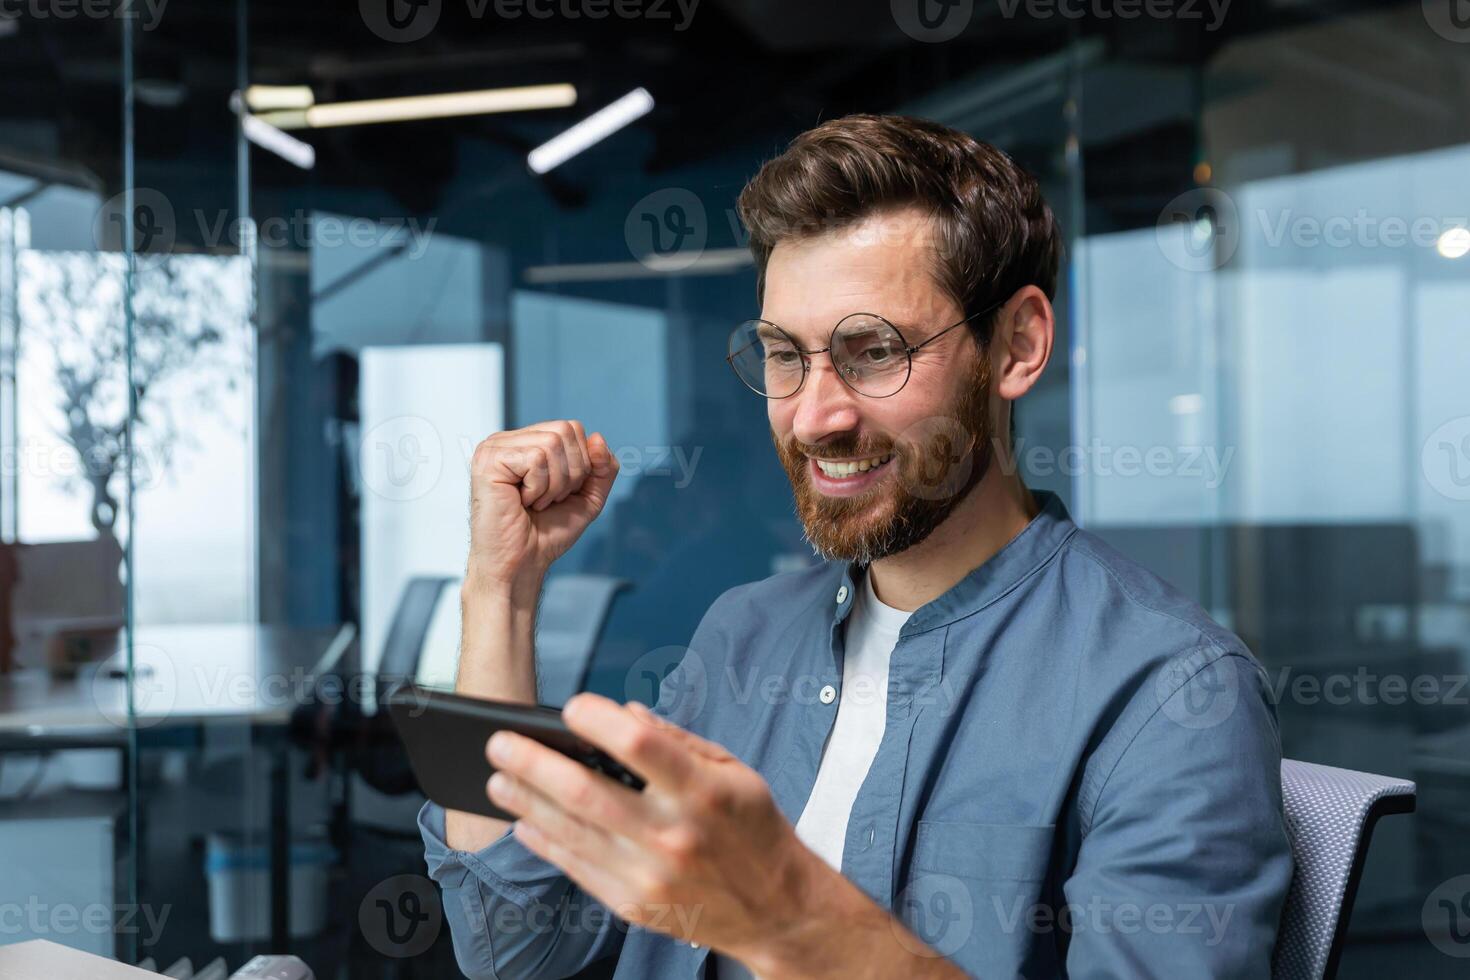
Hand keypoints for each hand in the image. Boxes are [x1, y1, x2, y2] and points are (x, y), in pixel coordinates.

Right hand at [466, 420, 618, 599]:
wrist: (521, 565)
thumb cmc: (545, 535)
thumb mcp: (588, 498)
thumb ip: (602, 468)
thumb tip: (598, 438)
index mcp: (527, 443)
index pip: (572, 428)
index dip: (581, 464)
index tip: (561, 494)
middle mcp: (508, 440)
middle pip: (566, 430)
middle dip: (571, 473)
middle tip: (548, 500)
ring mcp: (495, 448)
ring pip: (552, 444)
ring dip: (553, 484)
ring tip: (534, 503)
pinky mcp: (489, 460)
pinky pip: (536, 459)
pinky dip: (538, 487)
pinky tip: (521, 502)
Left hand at [483, 693, 819, 957]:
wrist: (775, 909)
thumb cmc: (753, 829)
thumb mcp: (734, 770)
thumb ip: (677, 740)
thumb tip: (623, 715)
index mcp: (702, 791)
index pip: (637, 745)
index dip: (596, 720)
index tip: (569, 707)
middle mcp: (672, 834)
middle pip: (584, 791)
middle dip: (532, 762)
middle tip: (500, 742)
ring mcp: (649, 874)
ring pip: (569, 832)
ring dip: (525, 801)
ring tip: (499, 779)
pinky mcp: (634, 904)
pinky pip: (575, 868)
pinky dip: (543, 842)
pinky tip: (524, 823)